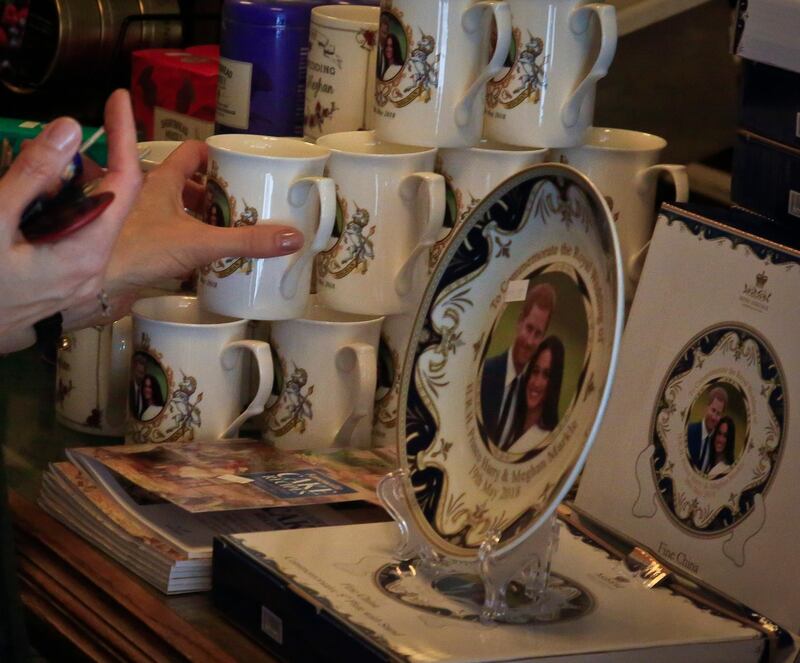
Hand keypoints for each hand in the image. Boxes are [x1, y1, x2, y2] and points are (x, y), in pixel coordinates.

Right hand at [0, 89, 141, 352]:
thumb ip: (31, 176)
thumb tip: (71, 129)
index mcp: (84, 254)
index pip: (125, 186)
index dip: (125, 138)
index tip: (119, 99)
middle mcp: (91, 270)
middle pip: (109, 203)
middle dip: (98, 162)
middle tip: (83, 127)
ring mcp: (76, 282)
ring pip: (88, 220)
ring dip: (70, 188)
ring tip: (39, 175)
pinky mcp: (60, 286)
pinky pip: (72, 237)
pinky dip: (59, 210)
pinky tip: (30, 205)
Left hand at [61, 140, 303, 329]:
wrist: (92, 287)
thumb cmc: (136, 250)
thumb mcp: (200, 243)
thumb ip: (246, 241)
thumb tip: (292, 237)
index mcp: (162, 182)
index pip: (192, 153)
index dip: (215, 155)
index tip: (238, 164)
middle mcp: (149, 197)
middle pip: (187, 185)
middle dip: (214, 192)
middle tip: (242, 203)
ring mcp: (142, 224)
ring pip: (177, 212)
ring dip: (200, 218)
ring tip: (229, 229)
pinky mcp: (140, 250)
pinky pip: (171, 239)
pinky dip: (188, 243)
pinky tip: (205, 259)